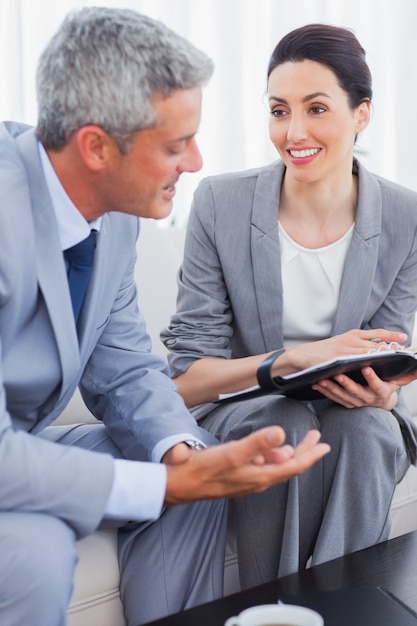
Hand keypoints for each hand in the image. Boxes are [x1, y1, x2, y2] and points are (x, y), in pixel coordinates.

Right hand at [163, 427, 329, 505]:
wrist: (180, 484)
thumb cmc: (204, 470)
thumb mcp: (232, 452)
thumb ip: (257, 443)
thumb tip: (281, 434)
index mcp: (260, 476)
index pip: (293, 466)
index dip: (310, 455)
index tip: (324, 445)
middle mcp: (257, 481)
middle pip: (288, 466)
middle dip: (304, 452)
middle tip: (316, 438)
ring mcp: (248, 480)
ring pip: (275, 466)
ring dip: (288, 453)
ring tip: (298, 442)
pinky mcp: (238, 477)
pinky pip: (262, 466)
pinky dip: (270, 455)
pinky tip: (268, 449)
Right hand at [285, 328, 407, 374]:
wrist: (303, 355)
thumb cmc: (324, 351)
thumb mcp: (343, 343)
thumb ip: (358, 345)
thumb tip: (376, 349)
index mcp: (353, 334)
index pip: (376, 333)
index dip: (391, 335)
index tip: (404, 337)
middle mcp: (351, 339)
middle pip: (376, 343)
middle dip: (391, 350)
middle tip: (405, 355)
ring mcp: (344, 349)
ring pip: (368, 353)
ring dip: (382, 358)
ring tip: (395, 363)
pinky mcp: (337, 359)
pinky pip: (355, 362)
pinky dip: (366, 365)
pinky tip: (375, 370)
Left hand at [312, 366, 398, 409]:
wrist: (380, 400)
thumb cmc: (388, 385)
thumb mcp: (399, 380)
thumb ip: (408, 375)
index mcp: (381, 392)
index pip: (378, 386)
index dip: (372, 378)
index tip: (366, 367)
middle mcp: (368, 399)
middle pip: (356, 392)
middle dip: (346, 383)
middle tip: (337, 374)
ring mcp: (356, 402)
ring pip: (342, 396)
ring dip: (331, 388)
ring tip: (322, 378)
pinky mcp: (346, 403)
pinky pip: (334, 398)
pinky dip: (325, 391)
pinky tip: (316, 383)